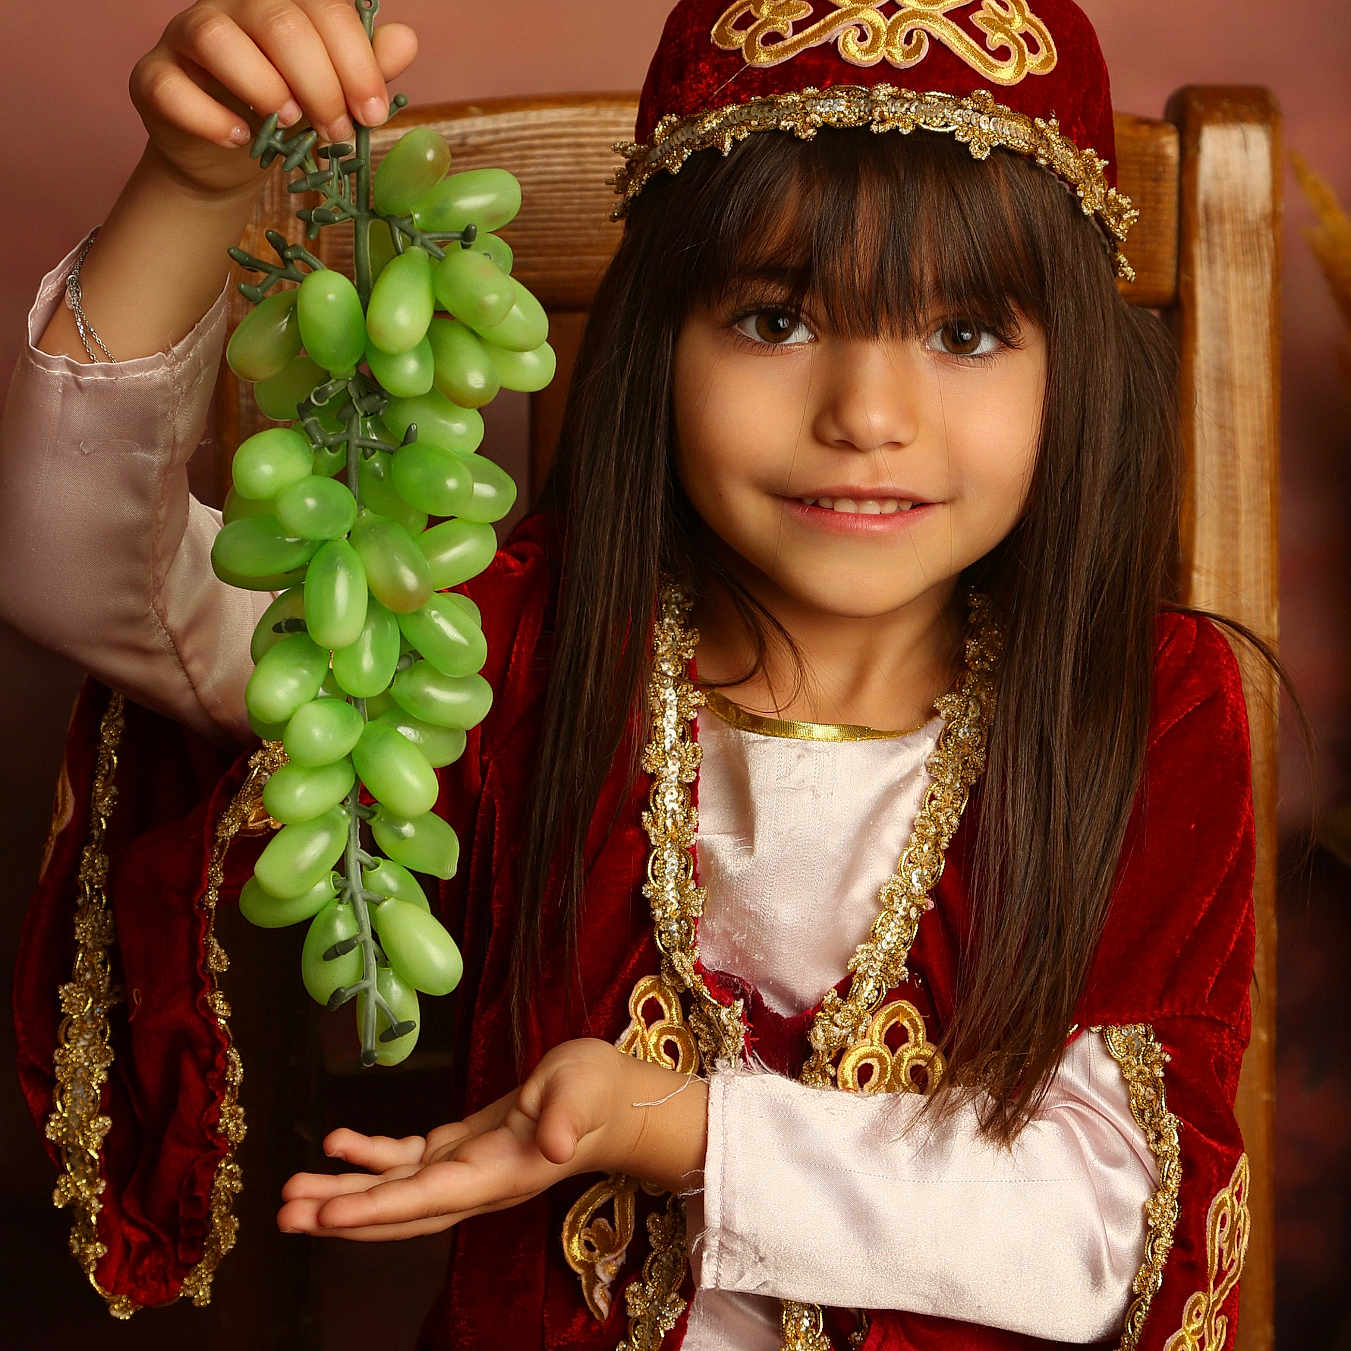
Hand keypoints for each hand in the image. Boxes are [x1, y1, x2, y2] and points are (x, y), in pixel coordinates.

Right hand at [129, 0, 419, 198]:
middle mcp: (231, 7)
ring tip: (290, 127)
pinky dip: (208, 117)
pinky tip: (240, 141)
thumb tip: (406, 41)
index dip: (355, 61)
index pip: (323, 8)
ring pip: (217, 37)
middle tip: (336, 133)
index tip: (373, 115)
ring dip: (264, 88)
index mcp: (283, 3)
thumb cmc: (287, 115)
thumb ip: (365, 68)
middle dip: (320, 84)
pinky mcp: (154, 77)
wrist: (229, 157)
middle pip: (278, 22)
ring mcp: (185, 37)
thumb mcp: (334, 95)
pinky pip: (170, 86)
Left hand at [277, 1038, 705, 1240]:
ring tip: (291, 1193)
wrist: (615, 1101)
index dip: (376, 1208)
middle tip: (284, 1212)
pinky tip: (339, 1143)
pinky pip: (408, 1162)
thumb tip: (554, 1144)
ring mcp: (466, 1171)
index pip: (427, 1197)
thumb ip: (567, 1115)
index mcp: (499, 1173)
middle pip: (398, 1211)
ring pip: (394, 1193)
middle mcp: (475, 1184)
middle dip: (340, 1215)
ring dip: (343, 1194)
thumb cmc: (600, 1088)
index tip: (325, 1215)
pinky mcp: (461, 1151)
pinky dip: (371, 1158)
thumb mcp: (585, 1088)